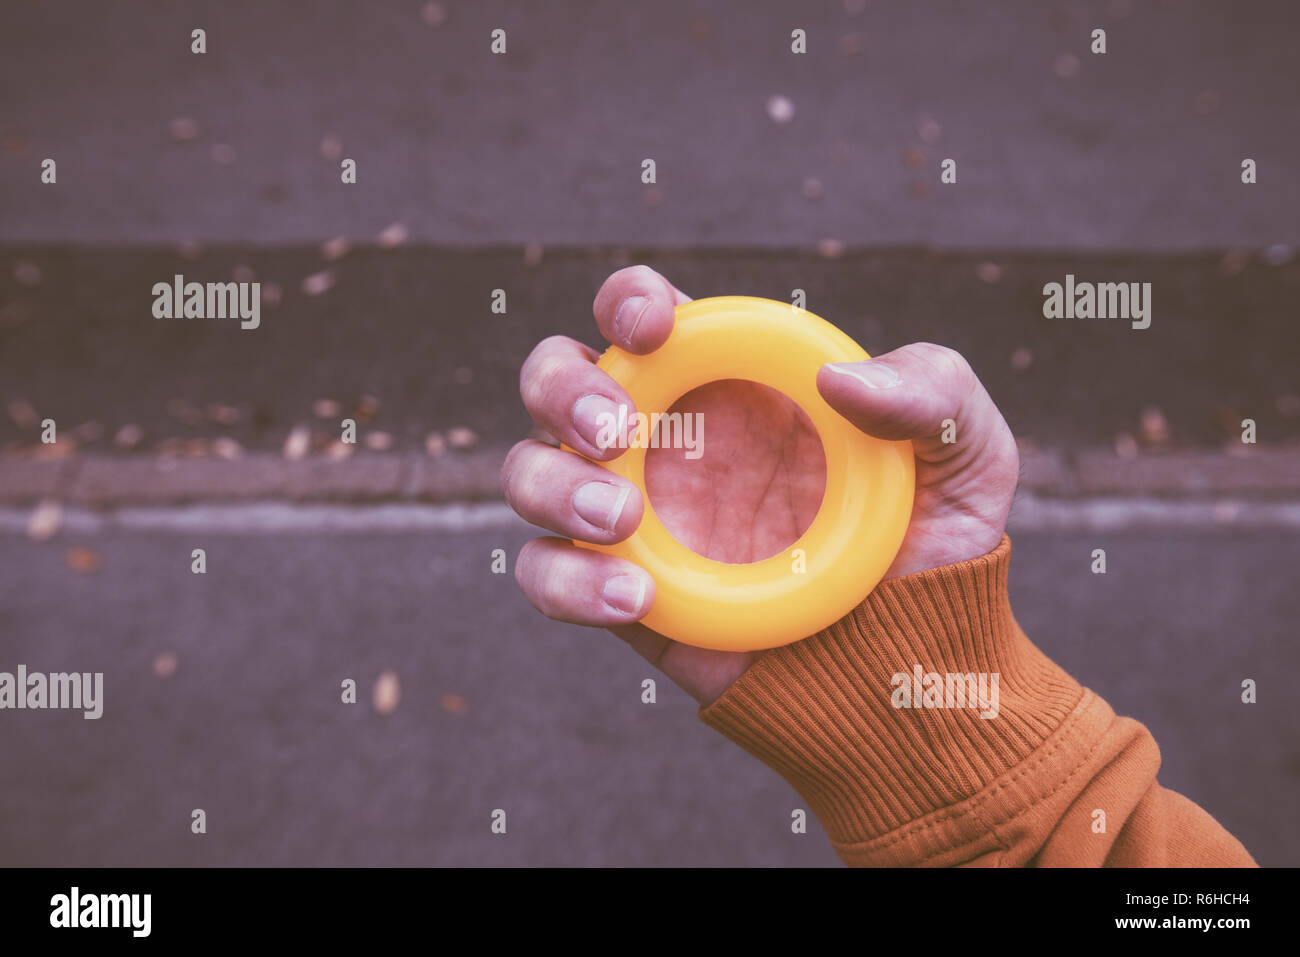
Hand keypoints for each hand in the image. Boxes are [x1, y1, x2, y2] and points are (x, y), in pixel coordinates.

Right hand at [502, 266, 1020, 704]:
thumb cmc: (937, 547)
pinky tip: (636, 597)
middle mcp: (666, 442)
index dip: (629, 301)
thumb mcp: (966, 453)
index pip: (644, 316)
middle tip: (616, 431)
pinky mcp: (619, 597)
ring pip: (530, 474)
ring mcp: (634, 520)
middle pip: (555, 379)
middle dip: (562, 388)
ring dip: (554, 485)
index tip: (658, 329)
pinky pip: (546, 575)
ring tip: (625, 520)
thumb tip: (839, 378)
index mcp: (729, 384)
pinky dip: (567, 580)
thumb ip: (930, 390)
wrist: (915, 671)